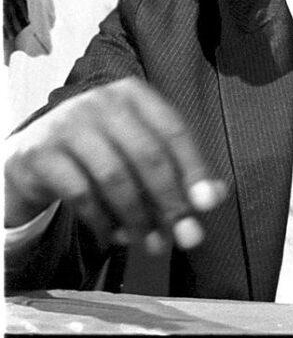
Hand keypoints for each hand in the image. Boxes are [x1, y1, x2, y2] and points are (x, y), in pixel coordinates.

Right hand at [4, 77, 226, 253]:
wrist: (33, 156)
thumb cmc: (98, 152)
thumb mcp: (137, 151)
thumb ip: (176, 170)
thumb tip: (215, 197)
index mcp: (133, 94)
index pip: (172, 129)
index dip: (193, 168)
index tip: (206, 205)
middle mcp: (101, 100)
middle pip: (147, 153)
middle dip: (169, 200)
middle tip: (183, 237)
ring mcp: (68, 123)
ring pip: (115, 176)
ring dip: (138, 217)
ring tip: (150, 243)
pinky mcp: (42, 153)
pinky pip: (81, 194)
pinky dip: (103, 222)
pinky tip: (114, 237)